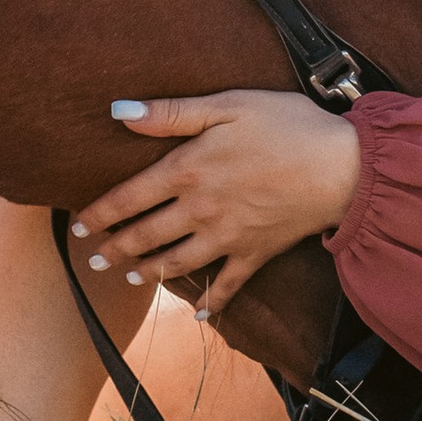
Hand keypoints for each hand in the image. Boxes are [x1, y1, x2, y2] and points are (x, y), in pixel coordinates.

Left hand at [73, 89, 361, 312]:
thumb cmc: (287, 125)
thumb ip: (172, 113)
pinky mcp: (256, 253)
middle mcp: (200, 210)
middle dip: (115, 249)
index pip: (130, 197)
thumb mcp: (228, 105)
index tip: (78, 224)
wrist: (342, 167)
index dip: (100, 213)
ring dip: (149, 272)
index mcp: (188, 170)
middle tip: (93, 260)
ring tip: (130, 277)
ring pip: (177, 263)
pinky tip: (198, 316)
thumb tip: (119, 111)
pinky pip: (228, 285)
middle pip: (146, 235)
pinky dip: (211, 303)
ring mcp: (228, 236)